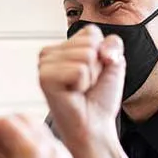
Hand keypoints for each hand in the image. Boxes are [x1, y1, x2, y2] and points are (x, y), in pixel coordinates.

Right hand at [38, 25, 123, 154]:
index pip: (91, 32)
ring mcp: (44, 65)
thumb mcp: (114, 62)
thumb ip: (113, 43)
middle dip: (97, 67)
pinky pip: (79, 70)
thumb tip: (100, 50)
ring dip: (90, 77)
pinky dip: (83, 84)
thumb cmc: (99, 97)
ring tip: (80, 89)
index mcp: (62, 47)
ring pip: (85, 55)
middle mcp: (49, 53)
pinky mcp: (44, 78)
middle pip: (89, 43)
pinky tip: (73, 94)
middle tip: (86, 84)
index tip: (93, 73)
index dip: (102, 54)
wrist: (95, 124)